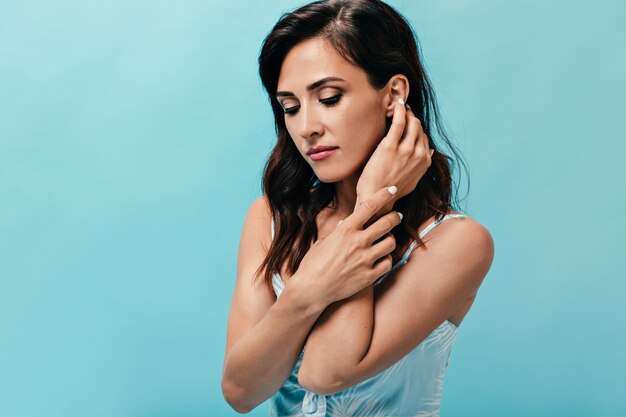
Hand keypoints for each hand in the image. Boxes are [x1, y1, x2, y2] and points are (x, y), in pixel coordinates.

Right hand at [292, 186, 402, 307]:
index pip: (369, 206)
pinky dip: (386, 259)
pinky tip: (382, 259)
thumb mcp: (323, 242)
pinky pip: (387, 263)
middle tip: (397, 216)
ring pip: (390, 243)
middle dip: (395, 217)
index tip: (393, 189)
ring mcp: (364, 260)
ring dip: (391, 239)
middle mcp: (357, 242)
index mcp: (345, 230)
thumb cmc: (313, 263)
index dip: (383, 195)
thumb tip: (345, 222)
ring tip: (387, 240)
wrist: (311, 289)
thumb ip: (337, 231)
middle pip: (386, 223)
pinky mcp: (369, 276)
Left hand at [355, 99, 433, 218]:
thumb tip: (430, 152)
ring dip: (407, 112)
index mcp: (424, 161)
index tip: (409, 121)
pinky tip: (397, 103)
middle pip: (419, 128)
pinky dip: (400, 110)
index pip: (424, 138)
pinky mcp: (390, 146)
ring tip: (399, 105)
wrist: (376, 198)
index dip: (416, 129)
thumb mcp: (412, 180)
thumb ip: (421, 166)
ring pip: (412, 123)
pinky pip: (399, 122)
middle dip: (412, 117)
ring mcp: (405, 150)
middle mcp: (418, 154)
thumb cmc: (390, 190)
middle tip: (404, 110)